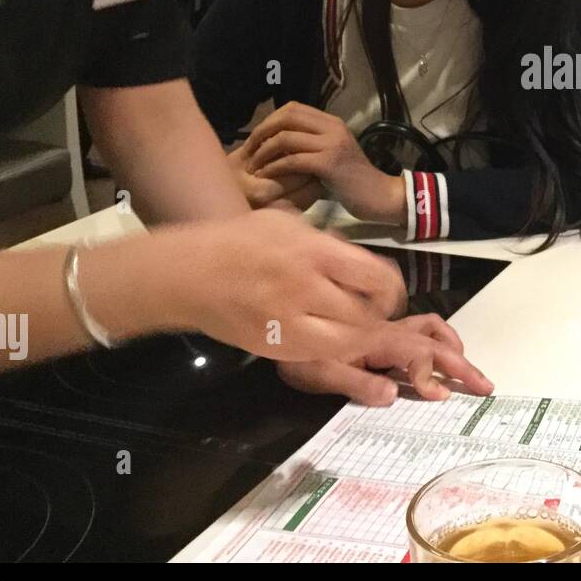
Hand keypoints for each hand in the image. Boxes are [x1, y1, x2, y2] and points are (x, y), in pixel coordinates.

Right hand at [98, 210, 409, 361]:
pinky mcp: (274, 347)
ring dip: (360, 339)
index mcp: (312, 252)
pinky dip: (333, 351)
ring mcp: (287, 321)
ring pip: (346, 343)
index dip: (392, 289)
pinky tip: (331, 339)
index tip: (391, 292)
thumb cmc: (240, 242)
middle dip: (378, 317)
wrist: (188, 273)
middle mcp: (303, 287)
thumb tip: (361, 263)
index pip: (374, 276)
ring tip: (358, 329)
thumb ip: (327, 244)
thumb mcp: (288, 224)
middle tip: (377, 314)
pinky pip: (318, 356)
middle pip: (365, 315)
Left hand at [242, 102, 405, 223]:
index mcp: (332, 122)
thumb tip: (281, 142)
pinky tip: (265, 176)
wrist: (379, 196)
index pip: (293, 108)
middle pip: (286, 117)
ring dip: (264, 152)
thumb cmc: (353, 181)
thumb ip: (312, 144)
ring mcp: (332, 144)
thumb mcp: (333, 154)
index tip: (258, 138)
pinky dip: (274, 167)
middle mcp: (332, 128)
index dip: (270, 120)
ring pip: (286, 137)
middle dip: (262, 131)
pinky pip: (292, 159)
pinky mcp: (329, 163)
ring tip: (254, 166)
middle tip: (250, 150)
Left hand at [276, 314, 493, 404]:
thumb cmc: (295, 351)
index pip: (416, 352)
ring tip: (463, 368)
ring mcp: (386, 327)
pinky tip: (435, 354)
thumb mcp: (318, 373)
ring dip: (452, 346)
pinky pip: (419, 327)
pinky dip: (437, 338)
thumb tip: (393, 394)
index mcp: (375, 340)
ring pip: (430, 326)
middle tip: (485, 386)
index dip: (432, 372)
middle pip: (434, 340)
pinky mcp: (383, 329)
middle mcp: (386, 330)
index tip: (440, 396)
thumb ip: (356, 382)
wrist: (279, 321)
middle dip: (462, 364)